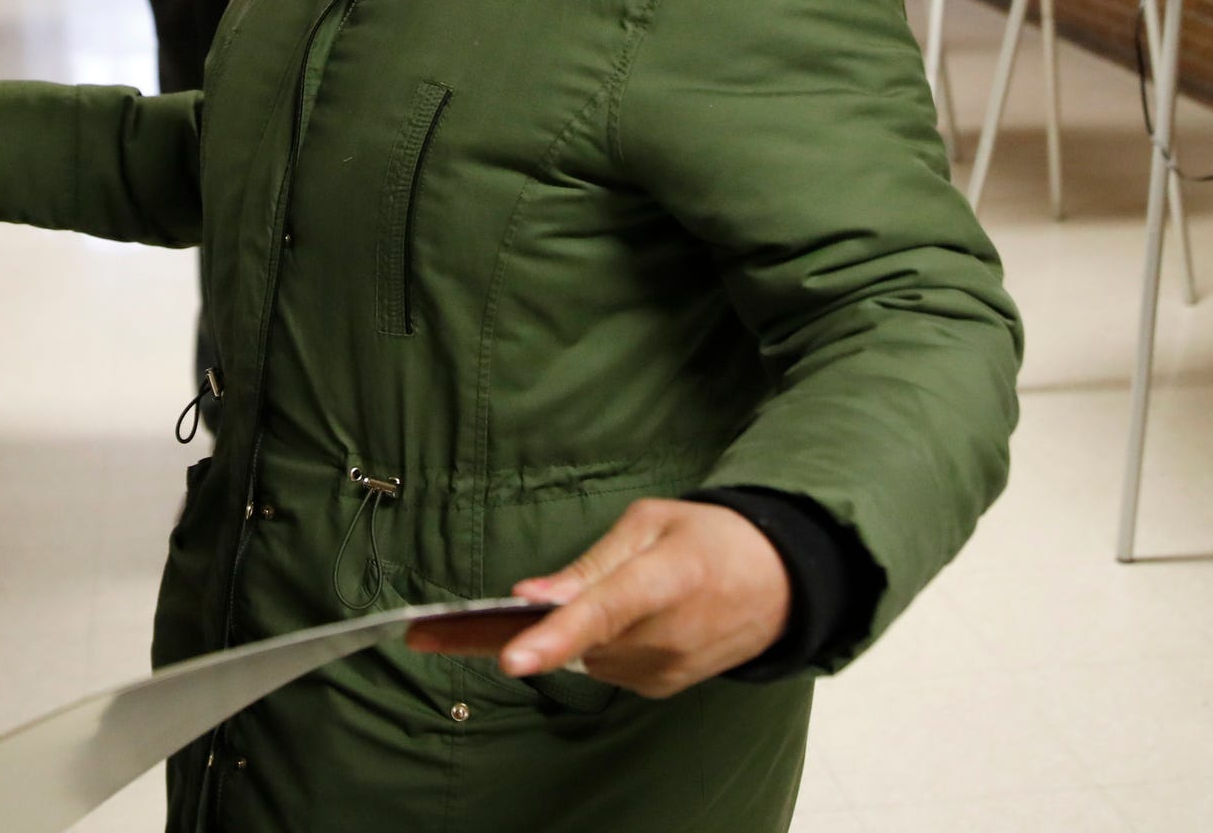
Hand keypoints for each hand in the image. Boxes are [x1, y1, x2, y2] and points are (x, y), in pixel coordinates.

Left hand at [460, 499, 791, 698]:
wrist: (782, 582)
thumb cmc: (711, 538)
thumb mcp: (651, 524)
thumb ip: (590, 564)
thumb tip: (529, 597)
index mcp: (668, 578)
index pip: (602, 612)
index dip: (554, 638)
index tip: (509, 658)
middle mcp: (666, 635)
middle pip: (576, 641)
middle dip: (518, 632)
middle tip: (430, 633)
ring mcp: (666, 670)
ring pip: (584, 656)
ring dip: (572, 632)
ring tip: (609, 592)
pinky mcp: (661, 688)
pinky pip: (606, 667)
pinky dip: (599, 645)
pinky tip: (628, 617)